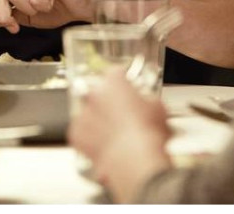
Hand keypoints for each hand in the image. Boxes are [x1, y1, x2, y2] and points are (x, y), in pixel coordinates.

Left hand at [68, 69, 172, 201]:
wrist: (134, 160)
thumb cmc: (146, 135)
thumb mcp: (158, 107)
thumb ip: (147, 98)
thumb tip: (146, 103)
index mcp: (114, 81)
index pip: (115, 72)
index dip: (123, 80)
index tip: (126, 86)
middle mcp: (94, 94)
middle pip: (99, 91)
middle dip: (109, 100)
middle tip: (121, 112)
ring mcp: (83, 113)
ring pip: (88, 111)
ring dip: (98, 118)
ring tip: (114, 131)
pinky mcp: (76, 134)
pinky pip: (82, 131)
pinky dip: (90, 136)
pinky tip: (105, 142)